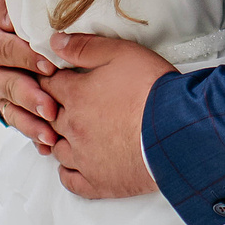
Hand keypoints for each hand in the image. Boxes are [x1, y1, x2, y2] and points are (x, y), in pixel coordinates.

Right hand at [0, 0, 60, 151]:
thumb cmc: (4, 13)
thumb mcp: (1, 2)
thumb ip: (7, 7)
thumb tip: (12, 19)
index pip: (7, 50)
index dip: (28, 58)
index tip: (49, 65)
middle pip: (10, 86)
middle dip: (32, 98)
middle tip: (51, 108)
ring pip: (13, 110)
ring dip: (32, 124)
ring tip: (50, 136)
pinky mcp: (6, 106)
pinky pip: (18, 123)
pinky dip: (32, 135)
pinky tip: (47, 147)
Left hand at [39, 32, 174, 199]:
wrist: (176, 129)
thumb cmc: (152, 90)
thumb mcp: (121, 54)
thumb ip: (85, 47)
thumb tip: (55, 42)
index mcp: (76, 95)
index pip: (48, 85)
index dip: (48, 79)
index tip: (51, 79)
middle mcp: (73, 128)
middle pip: (48, 118)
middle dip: (50, 109)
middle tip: (57, 104)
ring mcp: (84, 158)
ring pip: (57, 149)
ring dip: (58, 139)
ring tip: (67, 133)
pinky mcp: (99, 182)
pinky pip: (70, 181)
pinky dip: (67, 172)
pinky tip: (73, 165)